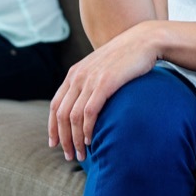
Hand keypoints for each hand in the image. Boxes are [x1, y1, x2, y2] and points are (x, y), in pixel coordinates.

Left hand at [48, 22, 159, 161]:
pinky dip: (87, 129)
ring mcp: (90, 79)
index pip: (55, 105)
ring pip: (73, 117)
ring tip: (82, 154)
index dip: (53, 127)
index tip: (54, 144)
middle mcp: (78, 76)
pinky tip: (92, 140)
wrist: (143, 41)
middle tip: (69, 155)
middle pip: (61, 114)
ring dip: (75, 139)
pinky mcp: (105, 83)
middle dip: (63, 138)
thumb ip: (91, 83)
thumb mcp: (101, 68)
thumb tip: (87, 103)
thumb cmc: (125, 57)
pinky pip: (89, 112)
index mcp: (74, 73)